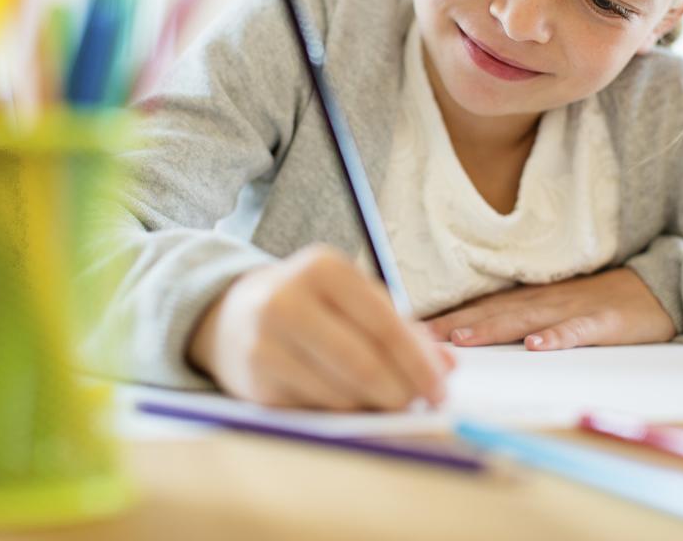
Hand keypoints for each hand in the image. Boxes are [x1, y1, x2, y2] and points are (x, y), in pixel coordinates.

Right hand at [188, 243, 454, 410]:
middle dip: (401, 392)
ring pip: (341, 393)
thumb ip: (403, 328)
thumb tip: (447, 367)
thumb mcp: (353, 299)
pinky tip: (351, 404)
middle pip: (364, 363)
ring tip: (387, 402)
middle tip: (419, 405)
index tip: (440, 389)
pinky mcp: (256, 381)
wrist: (235, 315)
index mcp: (323, 267)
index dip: (419, 363)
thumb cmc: (313, 305)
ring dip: (374, 407)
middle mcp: (288, 299)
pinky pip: (316, 410)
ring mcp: (266, 342)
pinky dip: (343, 414)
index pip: (384, 323)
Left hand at [424, 268, 674, 349]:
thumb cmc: (605, 299)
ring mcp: (574, 308)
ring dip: (493, 328)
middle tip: (419, 336)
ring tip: (463, 338)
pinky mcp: (604, 321)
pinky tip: (537, 345)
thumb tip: (476, 329)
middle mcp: (545, 298)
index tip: (411, 327)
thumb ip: (522, 314)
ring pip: (526, 318)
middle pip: (493, 310)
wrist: (662, 286)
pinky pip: (577, 331)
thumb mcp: (558, 302)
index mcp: (533, 296)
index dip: (447, 315)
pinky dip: (556, 337)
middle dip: (454, 323)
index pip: (482, 305)